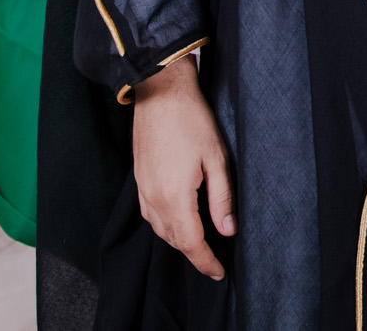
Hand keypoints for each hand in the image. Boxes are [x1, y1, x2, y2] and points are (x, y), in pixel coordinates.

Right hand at [132, 55, 234, 279]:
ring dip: (180, 241)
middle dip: (195, 254)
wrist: (160, 93)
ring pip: (161, 231)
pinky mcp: (139, 182)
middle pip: (174, 240)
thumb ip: (222, 199)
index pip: (191, 243)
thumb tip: (227, 230)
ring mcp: (143, 191)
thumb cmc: (192, 120)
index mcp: (175, 196)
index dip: (206, 262)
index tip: (219, 273)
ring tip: (202, 245)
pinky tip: (180, 222)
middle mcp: (154, 199)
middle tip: (215, 262)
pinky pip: (151, 216)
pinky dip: (166, 227)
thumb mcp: (216, 159)